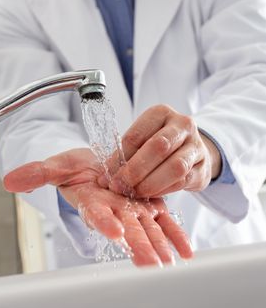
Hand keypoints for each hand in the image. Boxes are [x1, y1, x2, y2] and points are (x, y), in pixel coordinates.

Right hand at [4, 148, 192, 265]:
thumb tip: (10, 180)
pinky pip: (164, 221)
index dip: (103, 220)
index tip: (112, 230)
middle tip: (150, 264)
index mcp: (93, 201)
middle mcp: (115, 211)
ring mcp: (134, 210)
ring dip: (159, 245)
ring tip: (170, 263)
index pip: (96, 213)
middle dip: (137, 245)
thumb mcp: (58, 165)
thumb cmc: (79, 169)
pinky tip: (186, 251)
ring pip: (147, 228)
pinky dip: (174, 234)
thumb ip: (38, 172)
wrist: (100, 168)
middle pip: (126, 228)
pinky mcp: (150, 206)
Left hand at [98, 105, 221, 197]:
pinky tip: (150, 194)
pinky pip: (183, 181)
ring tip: (134, 193)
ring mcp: (196, 146)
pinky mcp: (203, 167)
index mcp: (161, 113)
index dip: (118, 158)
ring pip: (175, 166)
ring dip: (150, 183)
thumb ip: (126, 153)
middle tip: (118, 186)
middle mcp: (182, 125)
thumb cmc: (160, 144)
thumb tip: (104, 176)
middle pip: (158, 147)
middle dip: (134, 171)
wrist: (192, 149)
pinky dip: (164, 190)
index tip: (106, 175)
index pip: (136, 135)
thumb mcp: (143, 139)